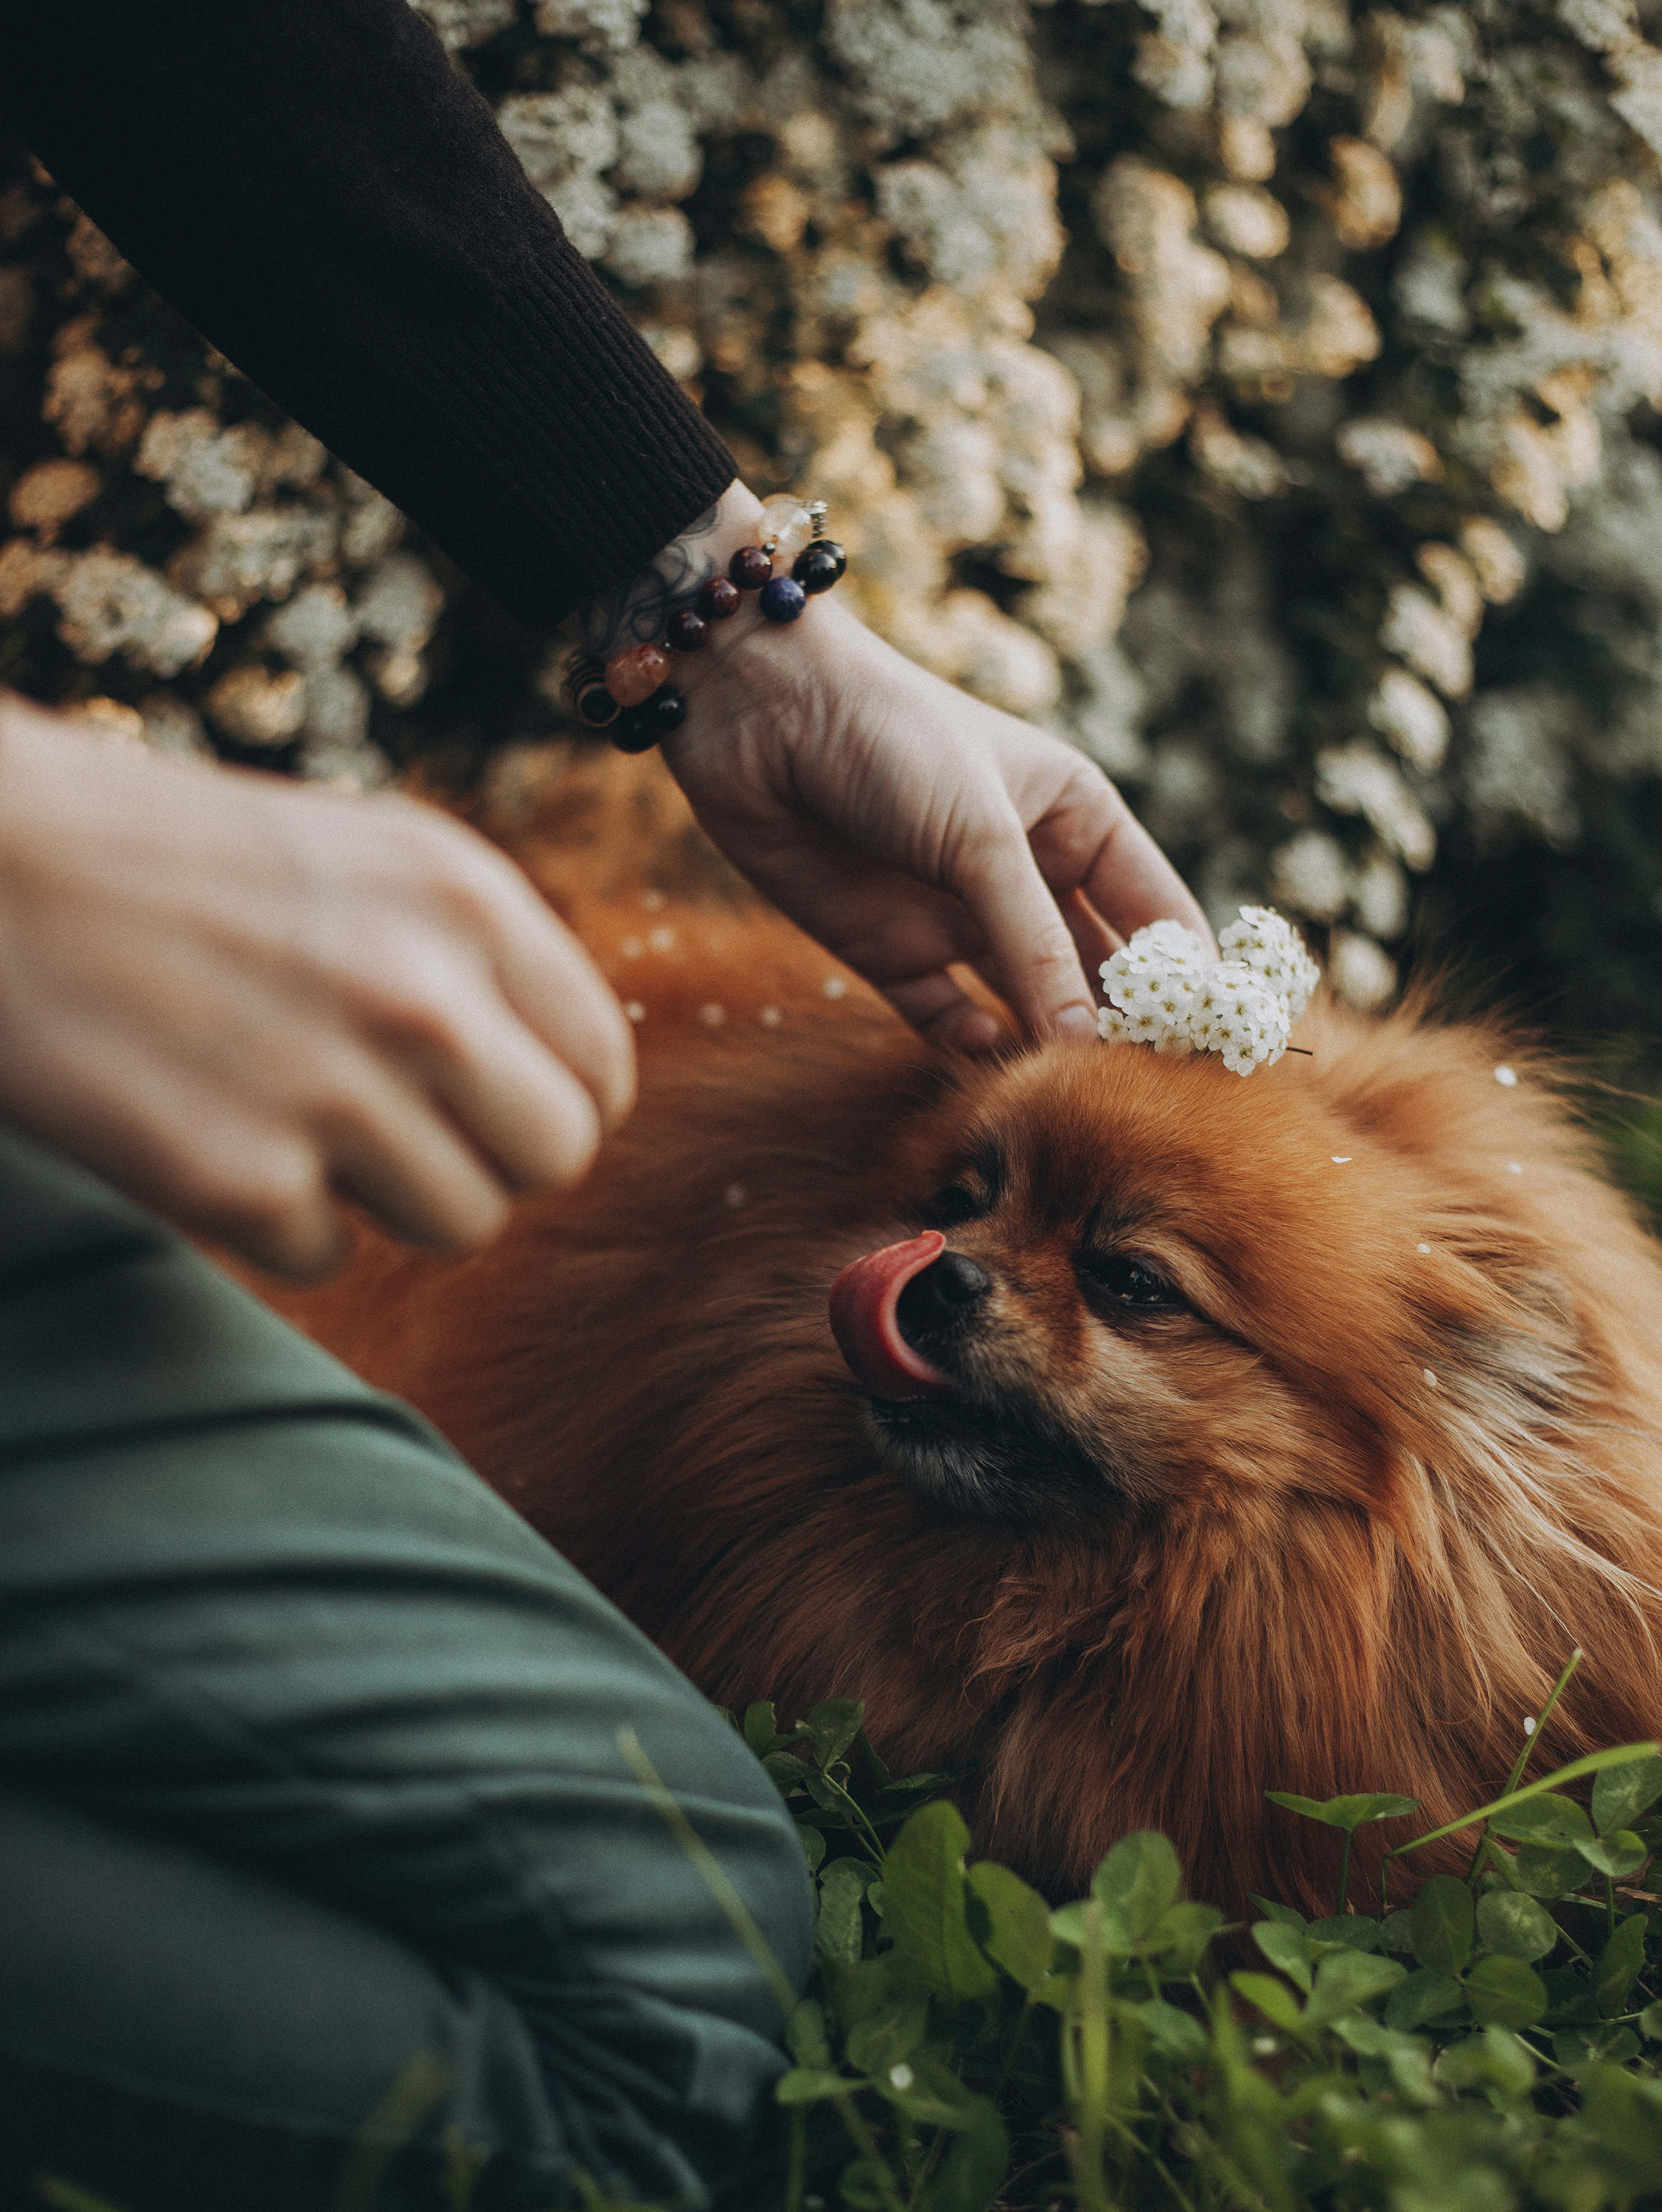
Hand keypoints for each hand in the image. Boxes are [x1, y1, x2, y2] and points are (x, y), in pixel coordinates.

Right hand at [0, 694, 633, 1274]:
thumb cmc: (179, 864)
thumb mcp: (370, 860)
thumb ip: (482, 960)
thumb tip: (567, 1083)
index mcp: (468, 899)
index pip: (600, 1065)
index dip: (553, 1100)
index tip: (492, 1106)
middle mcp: (424, 993)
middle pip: (555, 1158)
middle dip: (490, 1160)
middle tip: (405, 1131)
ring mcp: (336, 1090)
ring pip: (463, 1224)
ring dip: (390, 1199)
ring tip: (302, 1121)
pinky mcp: (240, 1179)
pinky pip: (332, 1258)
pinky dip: (279, 1224)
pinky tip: (217, 1137)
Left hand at [654, 488, 1211, 1051]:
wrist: (756, 717)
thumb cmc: (889, 741)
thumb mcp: (980, 836)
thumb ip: (1033, 941)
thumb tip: (1088, 1042)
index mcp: (1077, 820)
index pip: (1158, 914)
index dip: (1190, 979)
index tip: (1220, 1046)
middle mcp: (1027, 874)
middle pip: (1096, 971)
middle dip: (1121, 1027)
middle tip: (1150, 1096)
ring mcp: (959, 916)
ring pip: (1024, 1002)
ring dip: (1048, 1044)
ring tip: (1076, 1094)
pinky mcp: (892, 952)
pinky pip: (947, 1018)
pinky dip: (970, 1045)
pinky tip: (989, 1058)